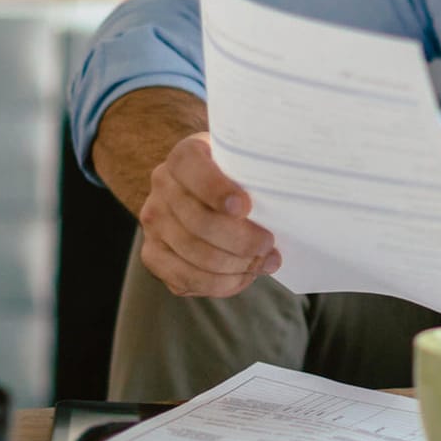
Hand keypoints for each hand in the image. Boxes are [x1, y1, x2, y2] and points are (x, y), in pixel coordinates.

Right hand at [136, 132, 280, 296]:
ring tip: (263, 263)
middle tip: (269, 245)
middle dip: (241, 240)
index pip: (192, 169)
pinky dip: (220, 284)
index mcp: (185, 156)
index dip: (216, 191)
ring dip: (236, 266)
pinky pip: (185, 279)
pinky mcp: (153, 254)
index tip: (245, 207)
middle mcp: (162, 185)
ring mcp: (154, 222)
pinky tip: (243, 276)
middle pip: (199, 222)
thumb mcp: (247, 165)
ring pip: (195, 254)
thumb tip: (287, 207)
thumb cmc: (239, 179)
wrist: (208, 193)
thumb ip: (258, 176)